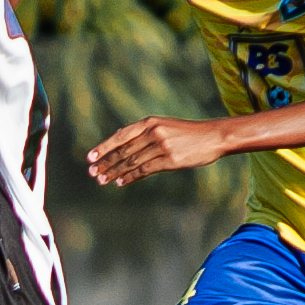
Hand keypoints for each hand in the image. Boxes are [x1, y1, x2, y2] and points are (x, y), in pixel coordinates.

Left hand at [86, 117, 227, 185]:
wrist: (213, 137)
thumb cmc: (189, 134)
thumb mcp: (165, 126)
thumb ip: (145, 133)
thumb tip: (120, 142)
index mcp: (150, 122)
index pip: (120, 136)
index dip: (104, 147)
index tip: (90, 157)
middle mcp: (153, 132)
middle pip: (123, 150)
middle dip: (106, 163)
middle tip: (92, 172)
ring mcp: (161, 146)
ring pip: (131, 161)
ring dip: (115, 172)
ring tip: (103, 180)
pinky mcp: (170, 160)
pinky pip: (145, 170)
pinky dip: (131, 177)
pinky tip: (121, 182)